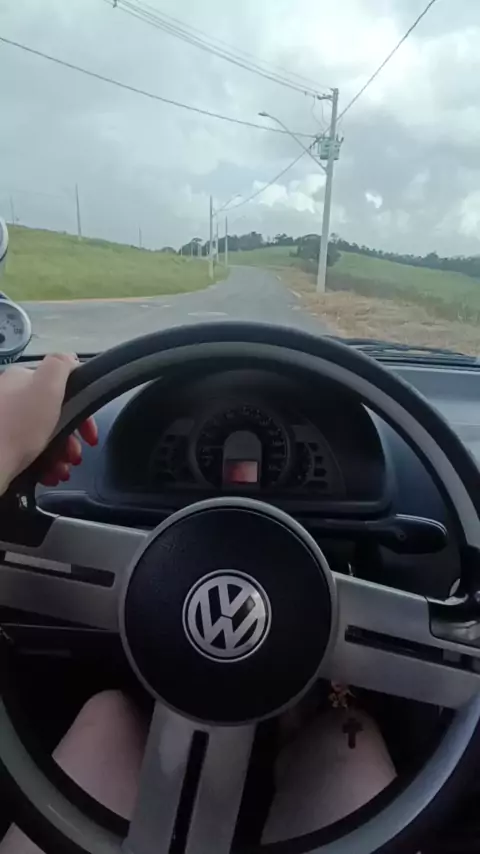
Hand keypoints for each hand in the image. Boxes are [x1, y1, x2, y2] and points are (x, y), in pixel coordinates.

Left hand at [0, 353, 96, 494]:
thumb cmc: (19, 426)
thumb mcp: (47, 386)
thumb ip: (61, 365)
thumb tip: (70, 359)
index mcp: (21, 379)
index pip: (61, 389)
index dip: (82, 411)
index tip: (90, 436)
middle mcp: (10, 397)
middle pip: (54, 415)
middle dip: (71, 437)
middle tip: (75, 457)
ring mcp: (4, 423)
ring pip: (43, 436)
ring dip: (60, 455)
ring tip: (62, 471)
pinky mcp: (2, 446)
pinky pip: (29, 453)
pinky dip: (44, 464)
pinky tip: (49, 475)